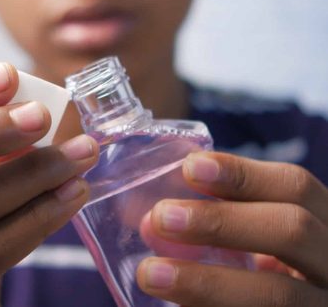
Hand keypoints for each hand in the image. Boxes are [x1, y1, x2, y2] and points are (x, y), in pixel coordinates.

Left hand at [136, 151, 327, 305]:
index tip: (190, 167)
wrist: (297, 303)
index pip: (294, 186)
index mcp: (322, 220)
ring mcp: (324, 303)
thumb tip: (149, 219)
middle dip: (220, 221)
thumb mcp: (260, 232)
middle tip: (162, 218)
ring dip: (207, 283)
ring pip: (279, 296)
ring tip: (150, 274)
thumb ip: (222, 216)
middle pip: (292, 230)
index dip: (242, 174)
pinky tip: (176, 306)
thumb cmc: (269, 260)